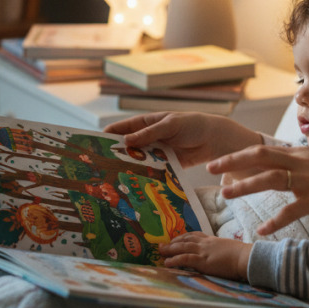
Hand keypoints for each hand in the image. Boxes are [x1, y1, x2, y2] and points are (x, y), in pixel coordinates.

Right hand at [105, 112, 262, 167]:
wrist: (213, 138)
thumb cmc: (191, 124)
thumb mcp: (169, 125)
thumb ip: (149, 133)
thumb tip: (126, 141)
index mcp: (147, 123)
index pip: (123, 128)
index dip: (109, 135)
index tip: (95, 144)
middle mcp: (149, 137)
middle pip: (128, 146)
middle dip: (116, 154)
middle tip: (101, 166)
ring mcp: (156, 151)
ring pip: (138, 159)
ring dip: (129, 167)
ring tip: (115, 178)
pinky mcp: (165, 164)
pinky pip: (152, 170)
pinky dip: (144, 175)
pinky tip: (136, 184)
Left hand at [159, 232, 251, 280]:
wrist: (246, 257)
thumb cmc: (241, 255)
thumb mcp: (229, 249)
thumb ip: (220, 251)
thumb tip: (219, 256)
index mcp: (212, 240)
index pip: (194, 235)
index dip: (183, 237)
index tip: (175, 239)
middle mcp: (205, 243)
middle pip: (185, 240)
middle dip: (172, 242)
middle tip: (161, 245)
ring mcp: (203, 251)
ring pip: (182, 247)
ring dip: (170, 249)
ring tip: (160, 251)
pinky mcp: (203, 261)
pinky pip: (185, 259)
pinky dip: (175, 260)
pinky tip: (167, 262)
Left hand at [209, 144, 308, 235]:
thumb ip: (300, 162)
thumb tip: (281, 160)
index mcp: (300, 155)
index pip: (262, 150)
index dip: (238, 154)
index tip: (218, 159)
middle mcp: (301, 163)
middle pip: (260, 157)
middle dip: (232, 161)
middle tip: (209, 167)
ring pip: (270, 179)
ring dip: (245, 186)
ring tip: (225, 195)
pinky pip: (291, 210)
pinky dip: (275, 221)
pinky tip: (262, 230)